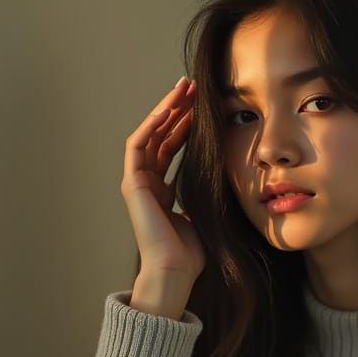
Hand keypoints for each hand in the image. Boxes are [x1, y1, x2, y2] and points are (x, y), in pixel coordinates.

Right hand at [120, 76, 207, 281]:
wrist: (176, 269)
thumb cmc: (192, 252)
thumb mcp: (204, 212)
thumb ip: (206, 191)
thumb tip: (226, 175)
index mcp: (161, 191)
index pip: (171, 147)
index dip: (185, 125)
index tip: (202, 105)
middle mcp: (146, 184)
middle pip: (159, 136)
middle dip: (176, 109)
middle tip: (192, 86)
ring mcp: (136, 182)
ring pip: (148, 134)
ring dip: (164, 109)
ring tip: (182, 88)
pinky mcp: (131, 183)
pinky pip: (137, 145)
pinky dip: (151, 124)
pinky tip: (167, 108)